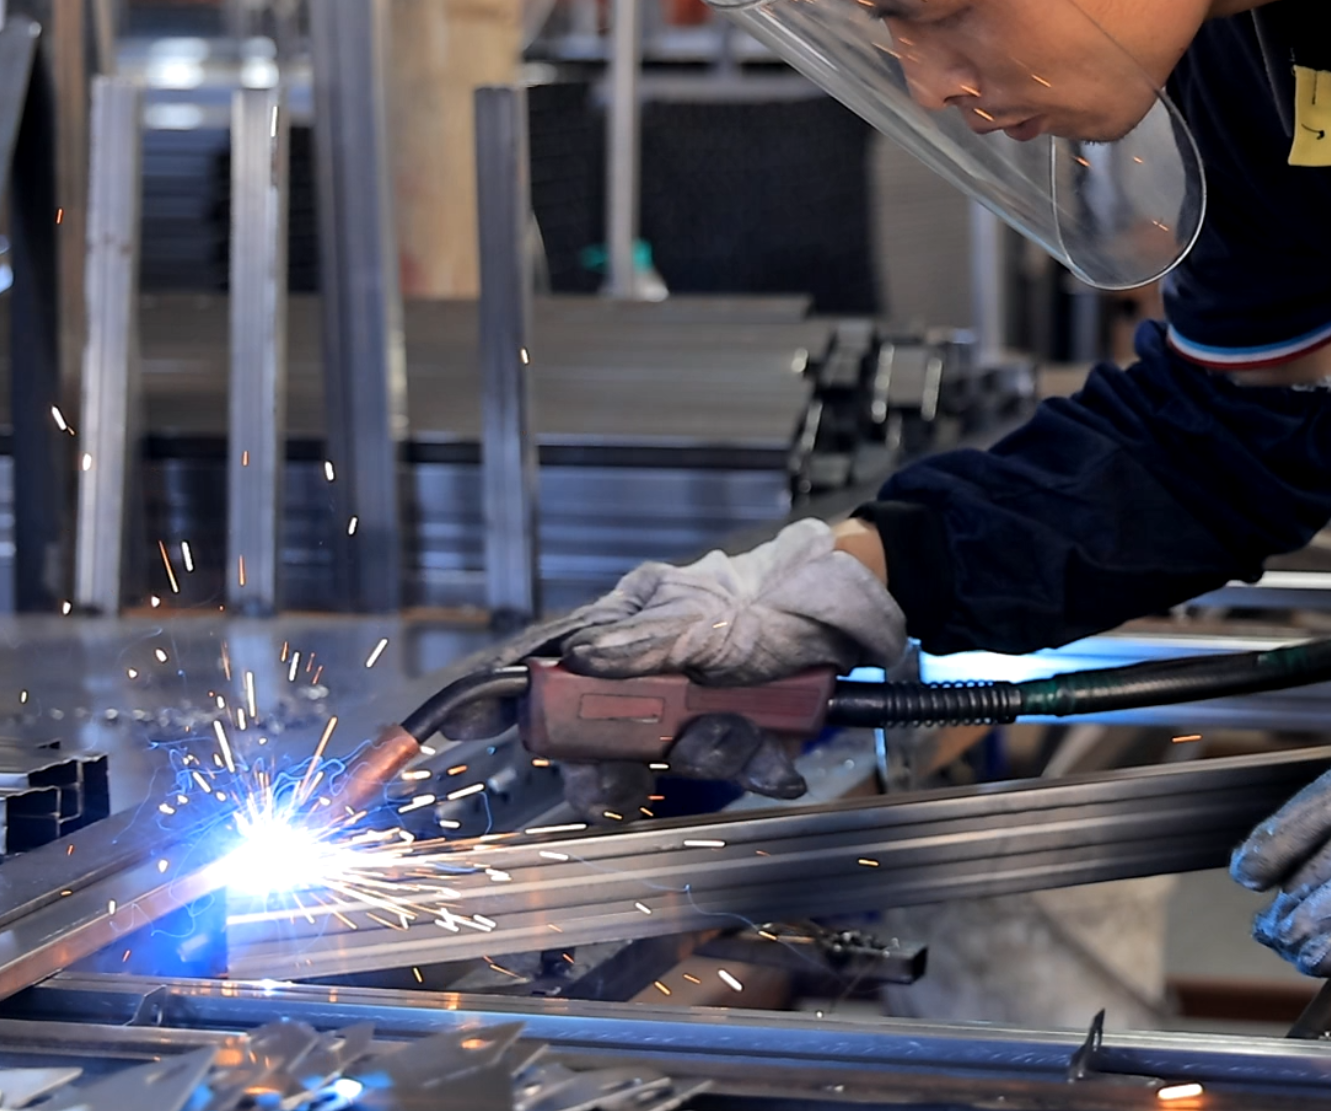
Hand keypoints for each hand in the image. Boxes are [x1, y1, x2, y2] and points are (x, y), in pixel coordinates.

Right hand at [440, 520, 906, 816]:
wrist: (834, 619)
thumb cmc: (754, 599)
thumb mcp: (698, 611)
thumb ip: (644, 639)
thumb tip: (583, 659)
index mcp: (610, 643)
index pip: (531, 674)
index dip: (484, 707)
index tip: (445, 733)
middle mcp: (636, 687)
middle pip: (588, 749)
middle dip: (609, 773)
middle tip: (623, 781)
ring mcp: (680, 720)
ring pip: (662, 770)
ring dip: (706, 754)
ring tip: (745, 729)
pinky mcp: (727, 743)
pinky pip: (725, 775)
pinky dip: (755, 766)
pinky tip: (779, 757)